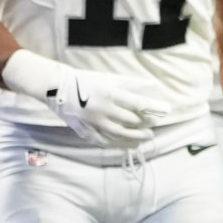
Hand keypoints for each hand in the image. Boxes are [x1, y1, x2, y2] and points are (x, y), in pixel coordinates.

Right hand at [2, 48, 158, 147]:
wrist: (56, 88)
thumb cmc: (86, 81)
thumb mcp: (108, 78)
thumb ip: (132, 83)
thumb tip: (154, 84)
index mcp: (108, 93)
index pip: (138, 102)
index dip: (154, 107)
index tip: (167, 110)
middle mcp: (101, 109)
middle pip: (130, 121)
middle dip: (146, 124)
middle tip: (154, 125)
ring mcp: (92, 122)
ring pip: (119, 134)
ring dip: (136, 137)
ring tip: (147, 137)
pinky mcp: (84, 130)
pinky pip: (104, 141)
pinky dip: (119, 144)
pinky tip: (128, 144)